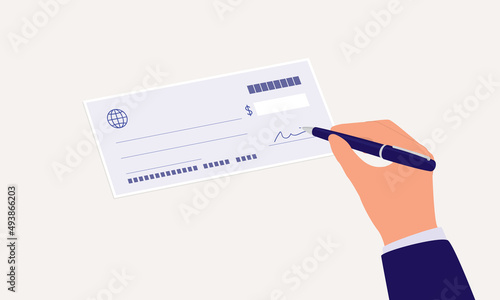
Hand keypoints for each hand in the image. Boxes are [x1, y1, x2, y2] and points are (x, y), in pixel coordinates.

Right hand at [328, 120, 436, 244]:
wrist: (410, 238)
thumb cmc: (391, 213)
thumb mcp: (363, 182)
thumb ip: (347, 158)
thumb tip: (334, 140)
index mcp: (411, 153)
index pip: (377, 130)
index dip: (352, 129)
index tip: (333, 132)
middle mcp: (419, 152)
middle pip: (384, 129)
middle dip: (359, 131)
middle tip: (337, 135)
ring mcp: (419, 159)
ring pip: (389, 138)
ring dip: (367, 138)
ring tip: (347, 142)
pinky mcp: (415, 167)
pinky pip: (393, 149)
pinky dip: (376, 148)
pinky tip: (362, 152)